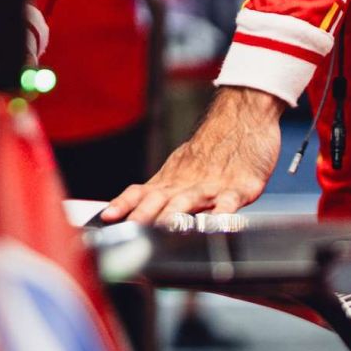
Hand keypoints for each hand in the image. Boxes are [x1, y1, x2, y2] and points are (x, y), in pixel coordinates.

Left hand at [102, 87, 284, 223]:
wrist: (242, 120)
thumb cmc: (211, 152)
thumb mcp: (180, 170)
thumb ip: (160, 194)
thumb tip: (131, 212)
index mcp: (170, 182)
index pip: (140, 192)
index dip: (123, 204)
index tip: (107, 216)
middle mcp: (186, 184)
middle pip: (160, 199)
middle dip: (144, 215)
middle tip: (132, 230)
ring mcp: (211, 186)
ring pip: (189, 200)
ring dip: (176, 214)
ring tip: (167, 228)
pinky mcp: (239, 188)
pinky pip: (229, 202)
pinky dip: (222, 213)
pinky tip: (217, 222)